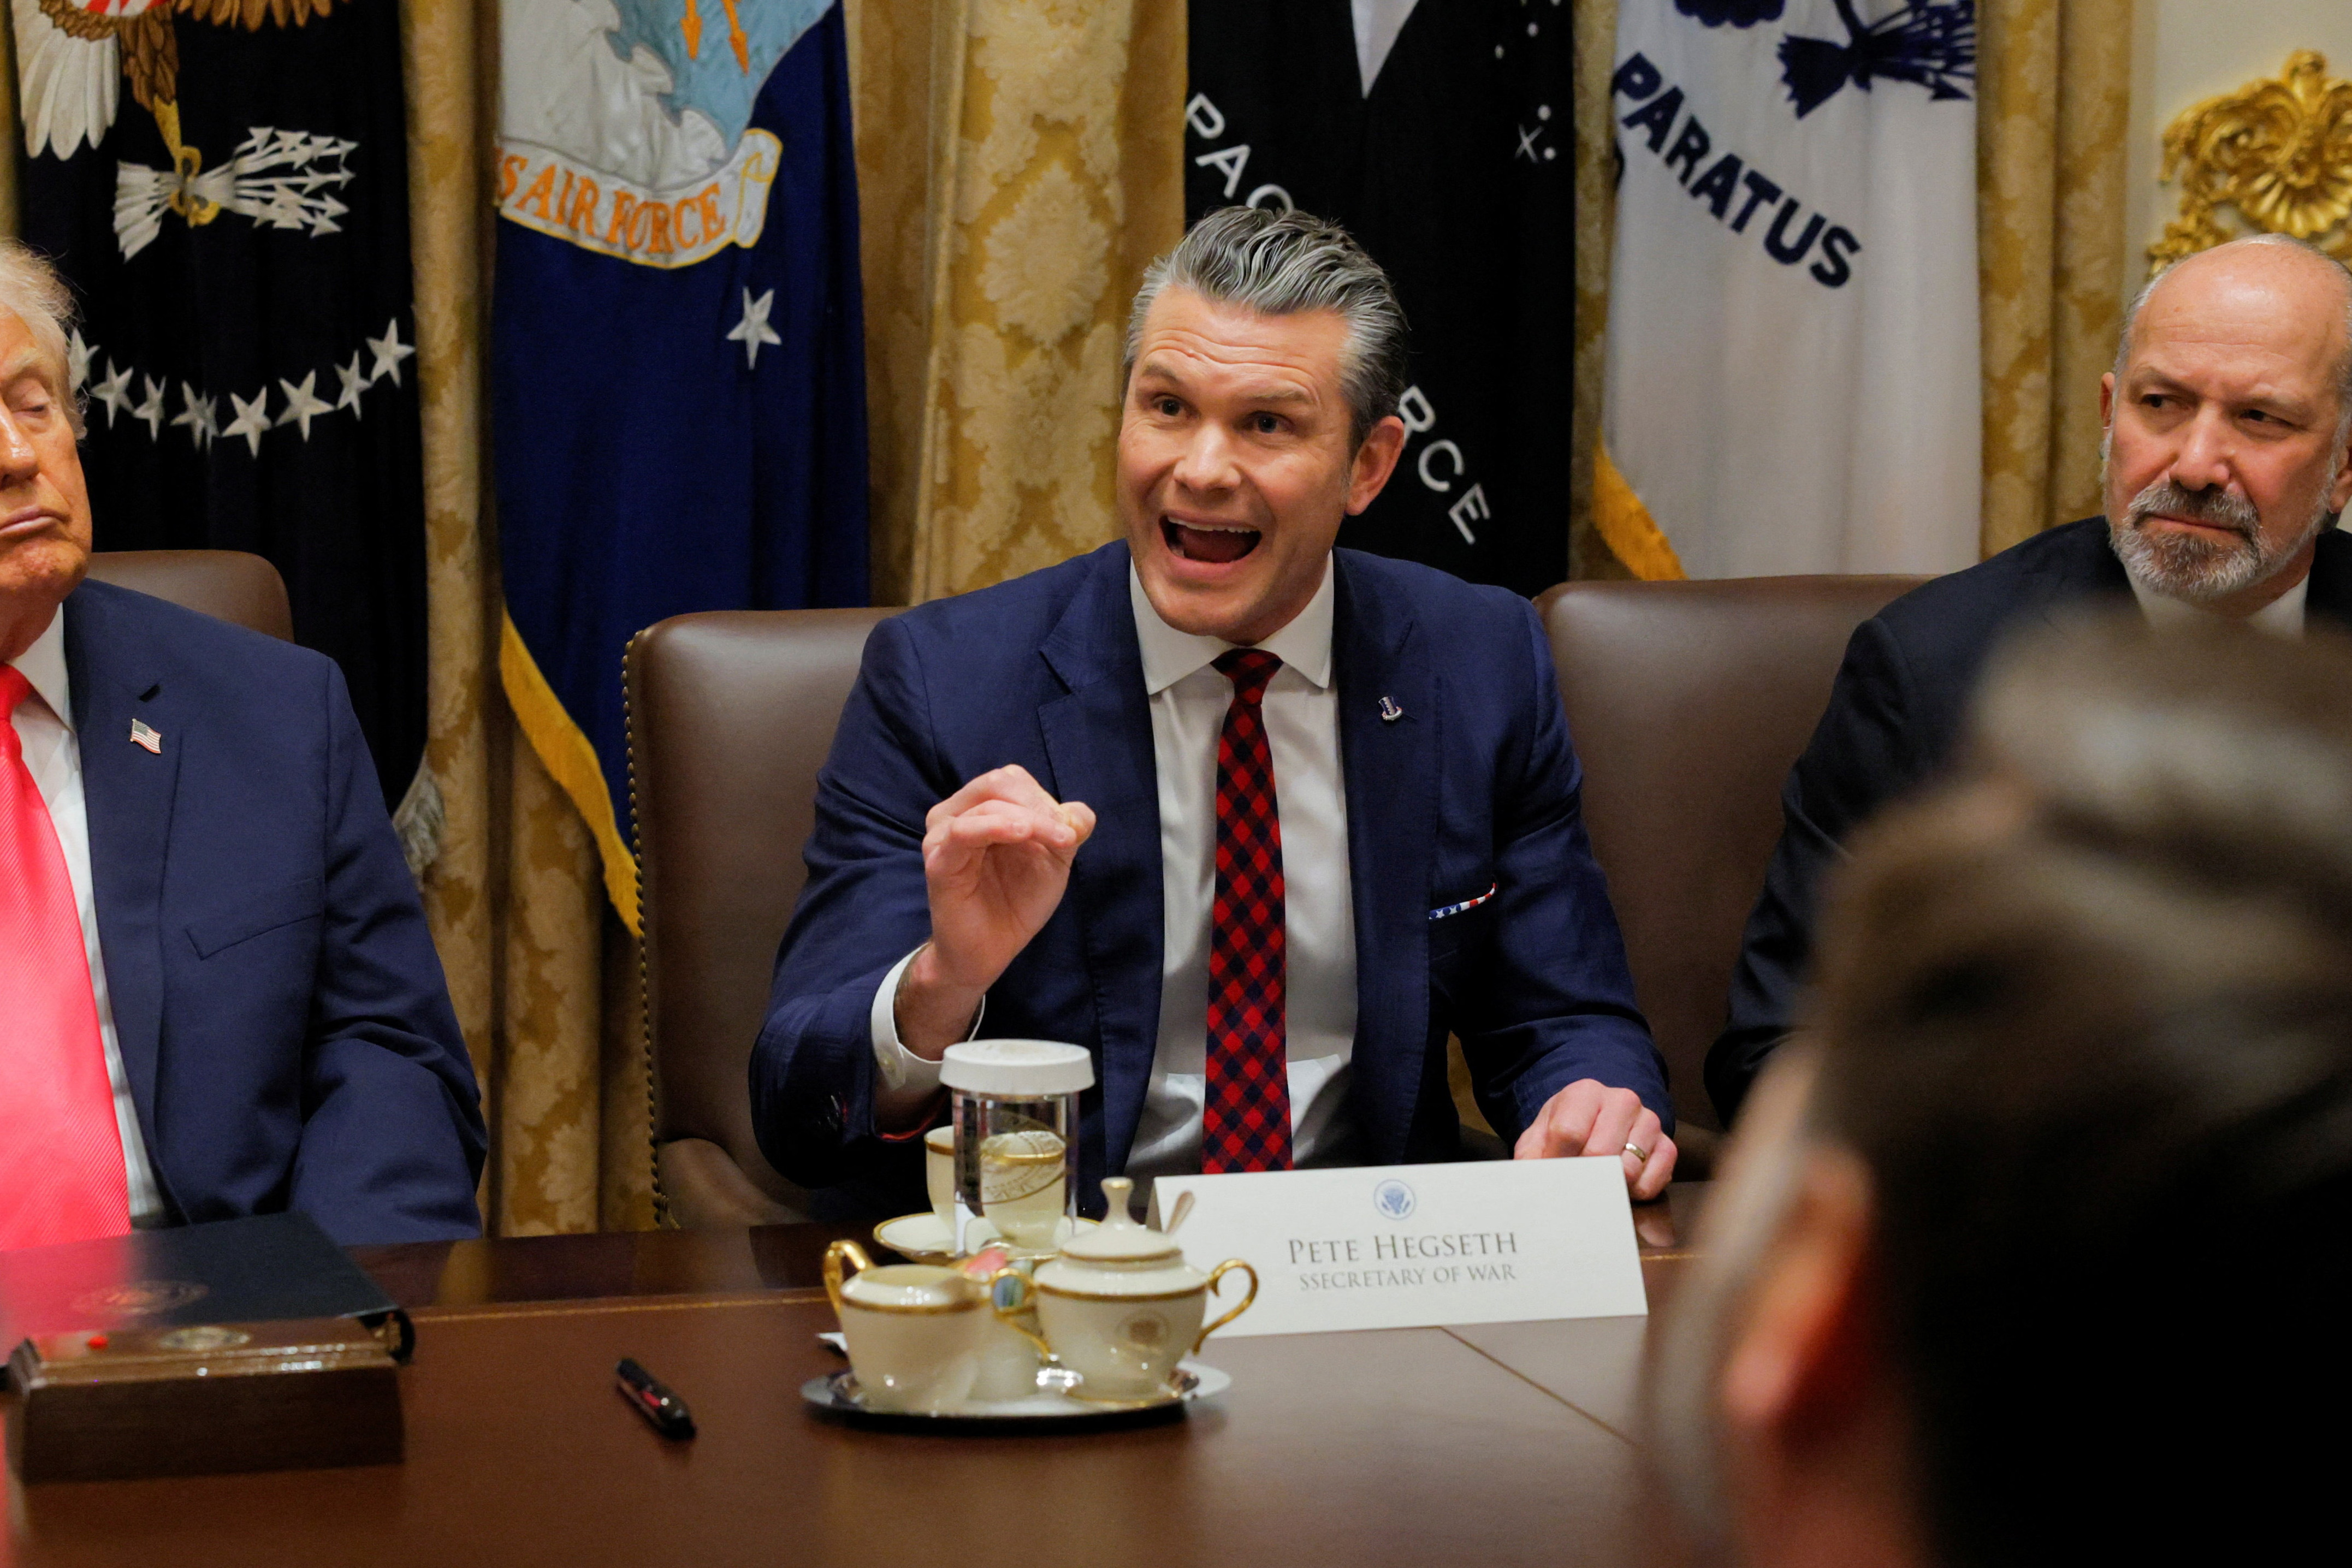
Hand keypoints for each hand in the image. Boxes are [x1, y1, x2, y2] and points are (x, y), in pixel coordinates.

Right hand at [895, 765, 1095, 1054]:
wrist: (989, 951)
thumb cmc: (1015, 902)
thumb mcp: (1052, 861)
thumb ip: (1067, 830)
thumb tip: (1079, 813)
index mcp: (980, 809)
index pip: (1012, 781)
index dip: (1044, 800)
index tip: (1069, 833)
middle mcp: (955, 814)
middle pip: (999, 782)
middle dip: (1039, 806)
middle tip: (1065, 838)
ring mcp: (943, 836)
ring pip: (987, 803)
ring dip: (1031, 819)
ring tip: (1060, 842)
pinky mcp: (939, 860)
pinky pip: (964, 831)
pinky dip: (998, 826)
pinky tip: (1023, 834)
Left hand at [1513, 1079, 1677, 1200]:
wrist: (1599, 1119)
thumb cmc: (1567, 1129)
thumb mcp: (1540, 1136)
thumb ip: (1530, 1157)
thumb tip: (1529, 1184)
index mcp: (1585, 1093)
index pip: (1568, 1132)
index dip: (1556, 1162)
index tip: (1550, 1176)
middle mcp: (1622, 1101)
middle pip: (1599, 1153)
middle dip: (1582, 1176)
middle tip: (1573, 1185)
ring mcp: (1649, 1122)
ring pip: (1627, 1169)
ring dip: (1608, 1185)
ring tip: (1598, 1181)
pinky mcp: (1667, 1146)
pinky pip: (1651, 1183)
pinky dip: (1633, 1194)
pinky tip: (1621, 1185)